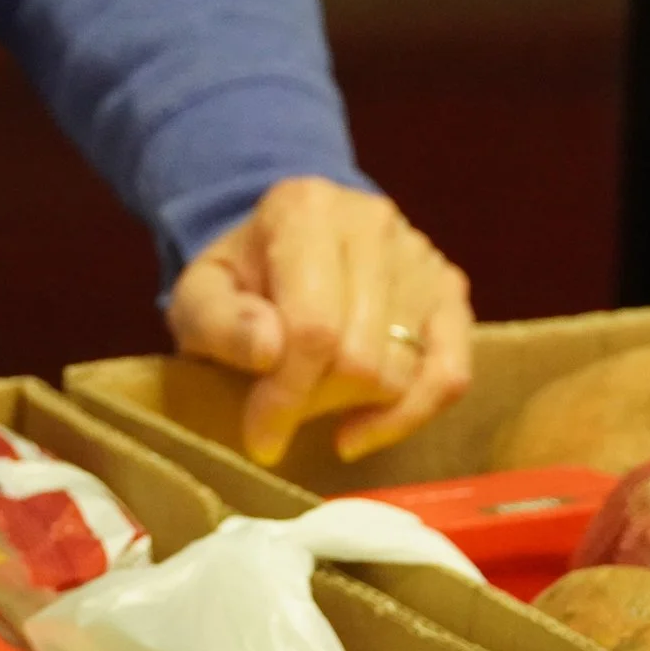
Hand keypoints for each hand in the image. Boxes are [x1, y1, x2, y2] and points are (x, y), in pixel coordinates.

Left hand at [166, 177, 472, 465]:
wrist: (276, 247)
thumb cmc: (236, 281)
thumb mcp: (198, 297)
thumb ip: (217, 322)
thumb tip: (268, 351)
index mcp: (305, 211)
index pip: (314, 328)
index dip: (288, 396)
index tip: (261, 439)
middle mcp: (373, 222)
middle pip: (361, 356)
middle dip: (314, 402)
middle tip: (280, 415)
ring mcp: (419, 255)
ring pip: (404, 370)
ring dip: (353, 407)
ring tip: (313, 402)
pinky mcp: (449, 289)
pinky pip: (450, 372)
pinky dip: (411, 414)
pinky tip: (364, 429)